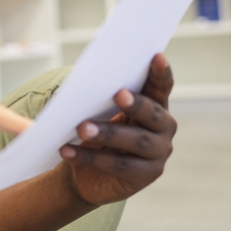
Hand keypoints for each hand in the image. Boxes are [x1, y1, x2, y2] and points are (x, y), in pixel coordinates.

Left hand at [58, 54, 176, 205]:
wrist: (87, 172)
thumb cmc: (95, 130)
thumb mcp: (95, 111)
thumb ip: (96, 97)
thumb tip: (79, 86)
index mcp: (154, 104)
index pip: (160, 86)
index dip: (161, 72)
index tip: (156, 55)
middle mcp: (164, 127)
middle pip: (152, 114)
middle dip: (135, 103)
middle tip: (118, 94)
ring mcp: (159, 153)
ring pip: (135, 141)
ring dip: (107, 133)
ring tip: (81, 128)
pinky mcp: (147, 175)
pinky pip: (118, 165)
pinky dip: (90, 158)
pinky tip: (67, 150)